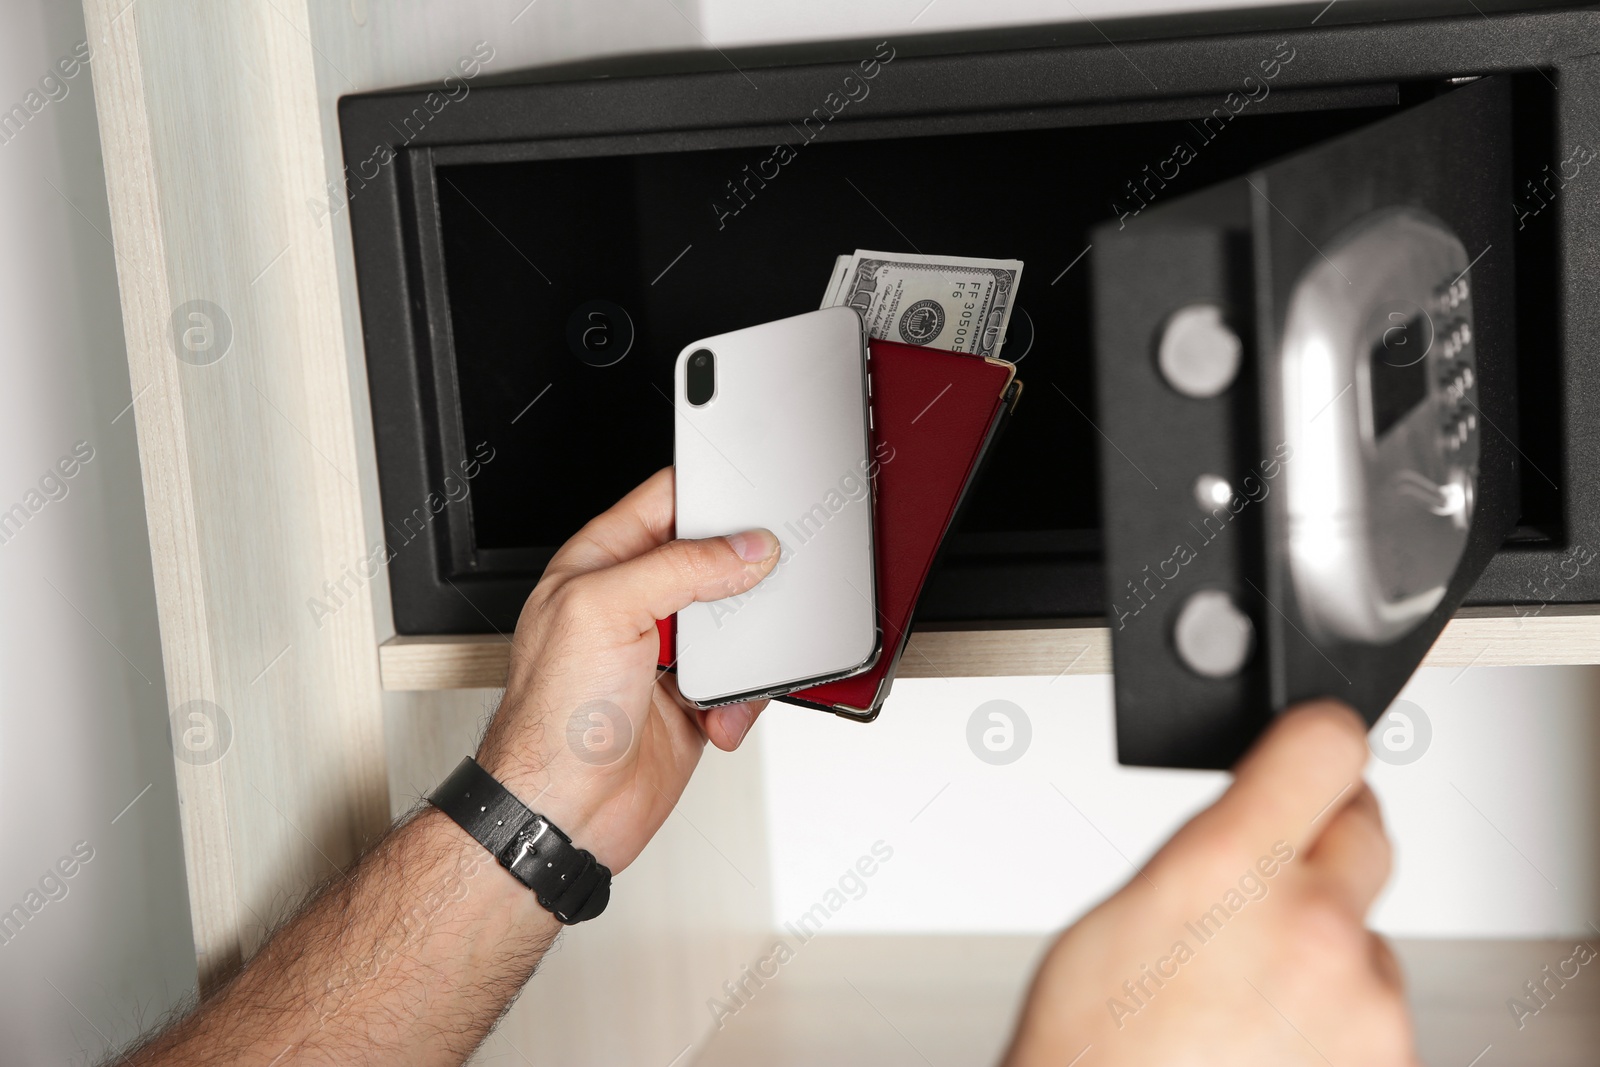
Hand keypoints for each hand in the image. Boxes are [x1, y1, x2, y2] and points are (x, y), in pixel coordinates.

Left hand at [474, 468, 778, 873]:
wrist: (563, 814)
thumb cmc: (551, 719)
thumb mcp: (605, 611)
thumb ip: (679, 567)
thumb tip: (743, 549)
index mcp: (601, 563)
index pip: (666, 500)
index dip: (711, 494)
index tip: (753, 504)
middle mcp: (633, 603)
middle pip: (714, 562)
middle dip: (743, 579)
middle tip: (760, 588)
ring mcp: (664, 653)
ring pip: (737, 624)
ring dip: (747, 650)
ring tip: (728, 670)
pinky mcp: (692, 700)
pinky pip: (743, 681)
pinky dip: (742, 699)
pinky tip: (717, 715)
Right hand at [1002, 701, 1415, 1066]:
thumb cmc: (1091, 1054)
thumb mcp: (1119, 916)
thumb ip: (1207, 854)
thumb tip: (1251, 827)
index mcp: (1228, 869)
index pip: (1326, 746)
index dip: (1317, 738)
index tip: (1317, 742)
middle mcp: (1313, 928)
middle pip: (1364, 830)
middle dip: (1322, 844)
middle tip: (1271, 885)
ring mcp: (1363, 1005)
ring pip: (1368, 936)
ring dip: (1328, 951)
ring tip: (1248, 1003)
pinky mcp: (1388, 1062)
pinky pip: (1377, 1012)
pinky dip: (1337, 1021)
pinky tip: (1270, 1045)